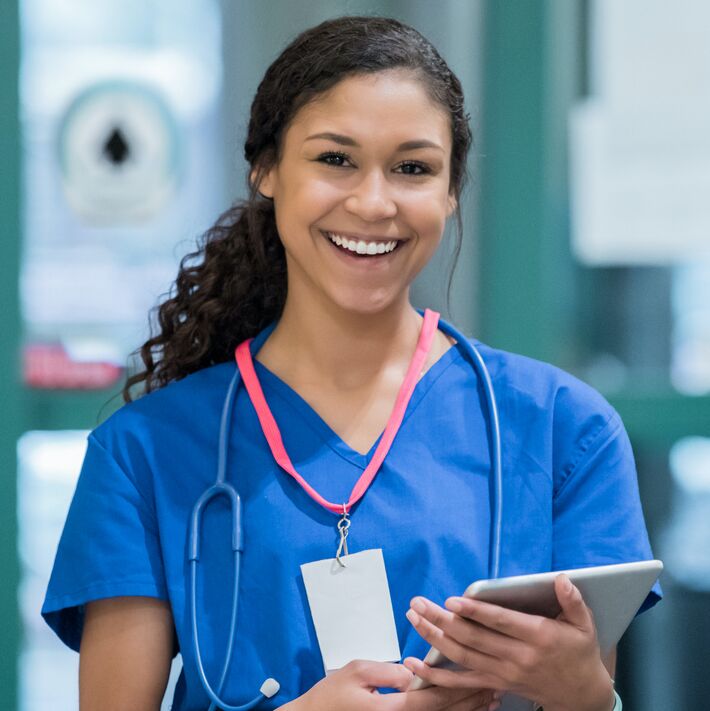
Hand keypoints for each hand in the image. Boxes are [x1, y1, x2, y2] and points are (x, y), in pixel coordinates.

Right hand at [284, 659, 500, 710]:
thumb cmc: (333, 694)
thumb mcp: (358, 672)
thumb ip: (388, 671)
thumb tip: (413, 670)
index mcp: (393, 708)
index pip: (435, 698)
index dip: (460, 688)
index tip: (482, 676)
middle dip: (471, 700)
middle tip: (496, 686)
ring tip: (490, 701)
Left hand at [402, 575, 615, 710]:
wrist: (581, 696)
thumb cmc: (580, 653)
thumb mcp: (584, 626)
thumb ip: (572, 601)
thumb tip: (561, 579)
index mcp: (538, 637)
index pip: (500, 623)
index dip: (475, 611)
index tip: (452, 600)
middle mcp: (518, 658)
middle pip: (473, 638)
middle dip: (442, 620)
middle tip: (418, 603)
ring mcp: (504, 674)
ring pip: (462, 657)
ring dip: (434, 637)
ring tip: (414, 618)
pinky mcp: (496, 684)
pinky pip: (462, 683)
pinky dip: (437, 675)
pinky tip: (416, 665)